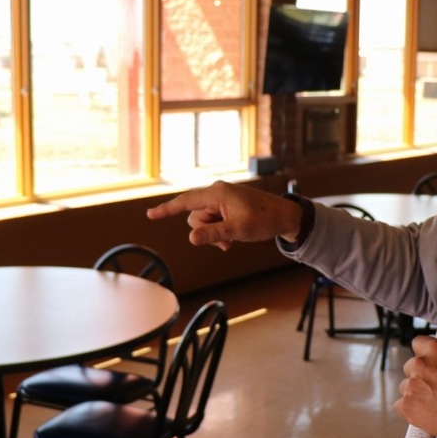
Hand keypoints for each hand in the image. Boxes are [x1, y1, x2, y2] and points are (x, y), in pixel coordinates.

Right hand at [144, 182, 303, 249]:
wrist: (286, 217)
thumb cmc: (264, 220)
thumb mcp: (238, 230)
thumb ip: (213, 234)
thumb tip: (191, 239)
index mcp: (218, 193)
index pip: (185, 201)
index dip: (167, 210)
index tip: (150, 215)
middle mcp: (217, 193)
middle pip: (194, 216)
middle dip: (205, 232)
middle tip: (224, 244)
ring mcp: (221, 199)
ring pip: (203, 221)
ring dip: (213, 234)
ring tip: (231, 241)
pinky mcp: (226, 206)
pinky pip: (212, 221)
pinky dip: (218, 231)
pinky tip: (232, 237)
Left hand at [400, 337, 436, 437]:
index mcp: (435, 350)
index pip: (418, 343)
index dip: (423, 353)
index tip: (427, 361)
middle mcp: (419, 364)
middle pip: (410, 367)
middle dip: (420, 375)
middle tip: (435, 387)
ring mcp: (410, 385)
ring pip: (406, 386)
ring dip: (415, 392)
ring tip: (434, 402)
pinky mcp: (405, 404)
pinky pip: (401, 404)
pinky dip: (411, 409)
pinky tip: (426, 412)